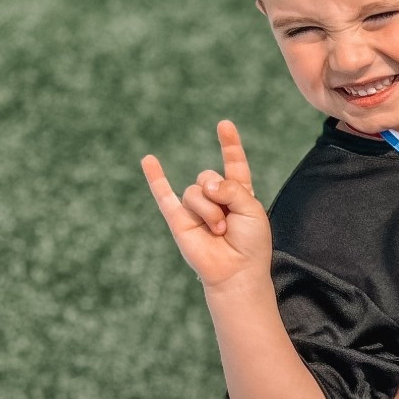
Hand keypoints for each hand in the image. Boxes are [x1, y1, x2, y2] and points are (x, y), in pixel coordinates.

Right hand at [141, 121, 271, 291]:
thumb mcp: (251, 209)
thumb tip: (204, 184)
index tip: (225, 125)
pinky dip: (155, 178)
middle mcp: (215, 199)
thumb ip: (231, 187)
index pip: (234, 164)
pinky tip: (148, 160)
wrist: (236, 272)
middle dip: (219, 195)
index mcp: (238, 194)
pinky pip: (164, 195)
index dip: (230, 145)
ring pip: (193, 192)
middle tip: (229, 220)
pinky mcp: (179, 221)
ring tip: (219, 230)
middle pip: (208, 176)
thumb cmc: (251, 244)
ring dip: (209, 211)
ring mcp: (196, 209)